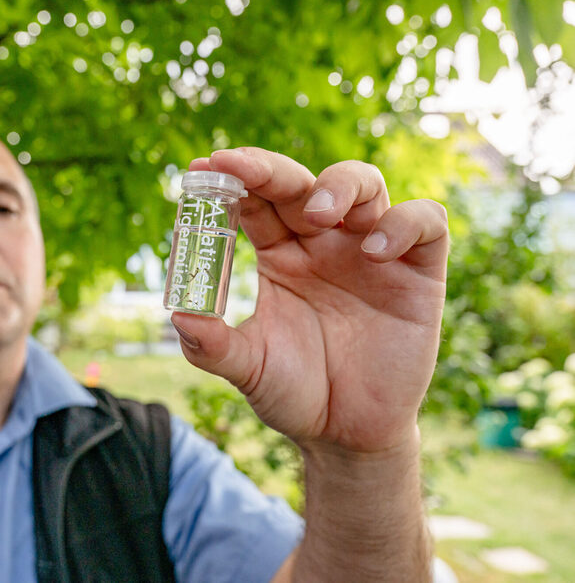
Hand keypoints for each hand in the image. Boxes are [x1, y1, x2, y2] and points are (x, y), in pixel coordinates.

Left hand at [171, 148, 447, 453]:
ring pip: (365, 185)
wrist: (348, 436)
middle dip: (273, 169)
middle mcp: (325, 245)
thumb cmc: (295, 393)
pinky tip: (374, 252)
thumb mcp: (249, 369)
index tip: (204, 165)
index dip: (235, 179)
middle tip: (242, 168)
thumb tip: (178, 316)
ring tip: (317, 214)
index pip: (259, 201)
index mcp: (281, 256)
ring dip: (339, 185)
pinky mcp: (418, 273)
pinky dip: (403, 224)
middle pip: (303, 183)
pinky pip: (424, 224)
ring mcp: (372, 253)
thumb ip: (213, 346)